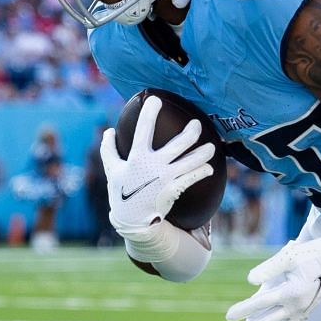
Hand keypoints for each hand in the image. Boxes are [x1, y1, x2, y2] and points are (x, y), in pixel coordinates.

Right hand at [99, 96, 215, 236]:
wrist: (132, 221)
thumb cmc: (121, 192)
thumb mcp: (112, 170)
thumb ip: (109, 149)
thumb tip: (108, 131)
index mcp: (136, 158)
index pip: (143, 130)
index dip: (149, 114)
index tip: (156, 99)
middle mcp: (153, 166)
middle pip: (178, 145)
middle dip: (190, 133)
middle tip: (197, 124)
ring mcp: (166, 178)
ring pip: (190, 162)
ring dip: (203, 153)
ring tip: (212, 147)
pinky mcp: (174, 190)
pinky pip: (192, 178)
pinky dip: (201, 172)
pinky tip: (209, 167)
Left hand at [225, 237, 320, 320]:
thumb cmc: (313, 255)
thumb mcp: (290, 256)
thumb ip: (269, 269)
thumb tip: (250, 280)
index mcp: (291, 291)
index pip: (261, 303)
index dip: (244, 309)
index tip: (228, 316)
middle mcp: (296, 307)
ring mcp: (301, 313)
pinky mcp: (305, 314)